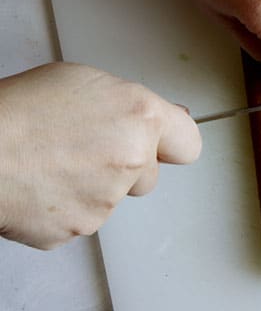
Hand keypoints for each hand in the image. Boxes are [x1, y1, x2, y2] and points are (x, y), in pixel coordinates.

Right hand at [0, 62, 200, 249]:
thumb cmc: (21, 109)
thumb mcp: (86, 81)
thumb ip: (131, 104)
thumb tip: (159, 119)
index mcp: (140, 118)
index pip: (188, 143)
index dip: (172, 143)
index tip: (164, 144)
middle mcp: (132, 160)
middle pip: (148, 175)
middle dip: (127, 166)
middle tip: (87, 147)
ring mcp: (106, 201)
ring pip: (113, 197)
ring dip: (94, 185)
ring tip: (54, 160)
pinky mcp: (78, 229)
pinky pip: (82, 217)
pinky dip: (66, 205)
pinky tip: (43, 182)